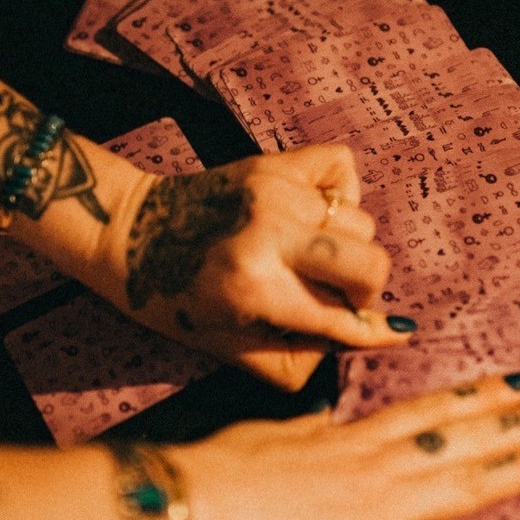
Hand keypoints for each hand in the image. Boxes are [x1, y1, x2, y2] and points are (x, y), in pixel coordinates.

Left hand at [91, 144, 412, 389]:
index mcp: (254, 288)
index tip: (391, 336)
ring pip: (361, 225)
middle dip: (365, 293)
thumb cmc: (175, 300)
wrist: (128, 231)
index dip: (369, 334)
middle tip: (337, 298)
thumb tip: (370, 342)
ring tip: (310, 256)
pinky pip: (343, 168)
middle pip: (369, 266)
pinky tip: (314, 215)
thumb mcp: (228, 346)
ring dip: (347, 248)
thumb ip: (297, 357)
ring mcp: (276, 191)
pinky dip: (340, 195)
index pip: (341, 319)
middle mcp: (270, 234)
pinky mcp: (275, 162)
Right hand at [168, 372, 519, 519]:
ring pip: (472, 480)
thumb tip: (322, 422)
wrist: (190, 503)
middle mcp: (380, 463)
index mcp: (352, 435)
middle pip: (468, 435)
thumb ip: (306, 430)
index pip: (433, 408)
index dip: (482, 395)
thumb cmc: (218, 468)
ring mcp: (384, 507)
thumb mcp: (268, 433)